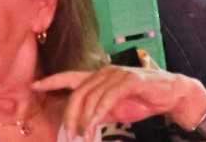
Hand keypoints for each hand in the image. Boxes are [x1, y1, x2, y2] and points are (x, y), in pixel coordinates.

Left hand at [34, 66, 205, 137]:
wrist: (170, 95)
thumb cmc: (142, 101)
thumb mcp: (115, 109)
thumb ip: (98, 112)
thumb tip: (82, 123)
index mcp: (100, 76)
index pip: (71, 76)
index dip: (52, 80)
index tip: (35, 86)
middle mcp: (106, 71)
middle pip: (78, 92)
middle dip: (71, 115)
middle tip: (70, 134)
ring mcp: (118, 74)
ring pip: (92, 96)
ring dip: (85, 119)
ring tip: (84, 134)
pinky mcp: (130, 80)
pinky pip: (108, 98)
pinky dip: (99, 113)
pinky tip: (95, 124)